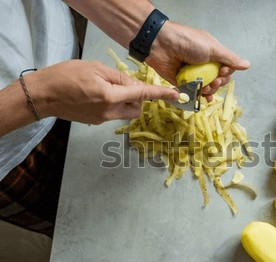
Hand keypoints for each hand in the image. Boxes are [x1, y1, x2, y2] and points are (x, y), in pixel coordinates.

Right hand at [28, 60, 178, 123]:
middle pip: (137, 108)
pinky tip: (96, 95)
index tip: (176, 95)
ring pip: (126, 112)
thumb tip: (135, 84)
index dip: (161, 94)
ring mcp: (102, 119)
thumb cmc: (66, 76)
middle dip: (137, 98)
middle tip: (123, 85)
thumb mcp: (95, 69)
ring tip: (107, 89)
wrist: (43, 95)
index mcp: (111, 96)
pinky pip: (113, 114)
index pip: (143, 94)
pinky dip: (113, 105)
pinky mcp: (96, 122)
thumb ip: (119, 77)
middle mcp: (110, 111)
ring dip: (126, 102)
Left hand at [146, 21, 249, 100]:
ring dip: (209, 91)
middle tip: (214, 82)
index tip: (221, 72)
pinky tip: (203, 99)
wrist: (161, 44)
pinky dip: (198, 97)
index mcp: (212, 54)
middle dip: (218, 83)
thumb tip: (247, 65)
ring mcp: (193, 74)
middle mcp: (203, 64)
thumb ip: (229, 59)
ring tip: (205, 89)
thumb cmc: (187, 42)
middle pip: (217, 80)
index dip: (226, 73)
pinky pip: (193, 92)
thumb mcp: (212, 48)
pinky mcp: (182, 82)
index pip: (226, 68)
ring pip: (206, 88)